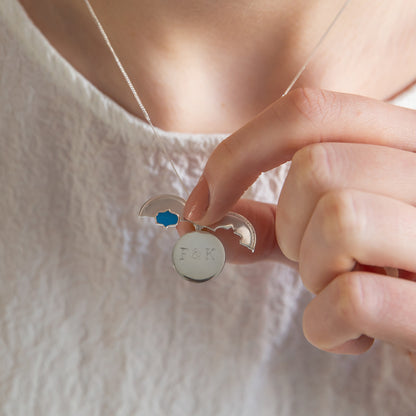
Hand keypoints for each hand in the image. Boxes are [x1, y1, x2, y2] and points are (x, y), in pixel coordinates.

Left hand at [183, 88, 415, 364]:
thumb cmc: (384, 274)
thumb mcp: (330, 236)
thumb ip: (270, 222)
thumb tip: (196, 221)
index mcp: (407, 145)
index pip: (310, 111)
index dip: (237, 156)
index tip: (203, 205)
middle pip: (316, 166)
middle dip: (289, 226)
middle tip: (311, 260)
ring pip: (340, 219)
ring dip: (313, 271)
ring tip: (340, 291)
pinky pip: (355, 298)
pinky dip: (326, 327)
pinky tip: (350, 336)